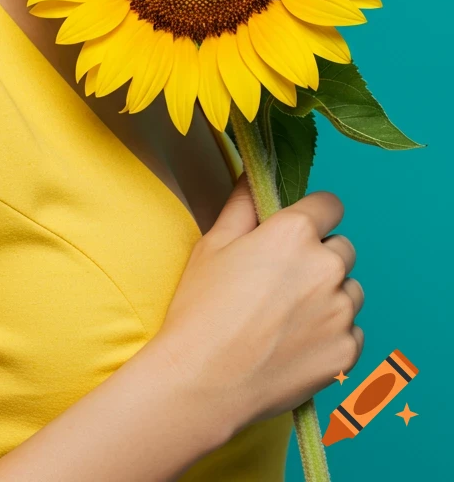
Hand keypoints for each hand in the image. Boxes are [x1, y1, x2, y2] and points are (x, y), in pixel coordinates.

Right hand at [156, 172, 364, 434]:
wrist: (204, 381)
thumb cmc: (202, 309)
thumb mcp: (213, 244)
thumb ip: (242, 204)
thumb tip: (253, 175)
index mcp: (294, 233)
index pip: (331, 204)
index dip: (314, 214)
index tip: (300, 229)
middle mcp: (326, 267)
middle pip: (343, 248)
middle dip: (320, 257)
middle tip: (284, 280)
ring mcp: (341, 313)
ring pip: (351, 290)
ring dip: (331, 295)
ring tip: (290, 316)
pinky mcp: (347, 352)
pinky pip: (354, 331)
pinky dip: (334, 333)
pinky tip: (298, 343)